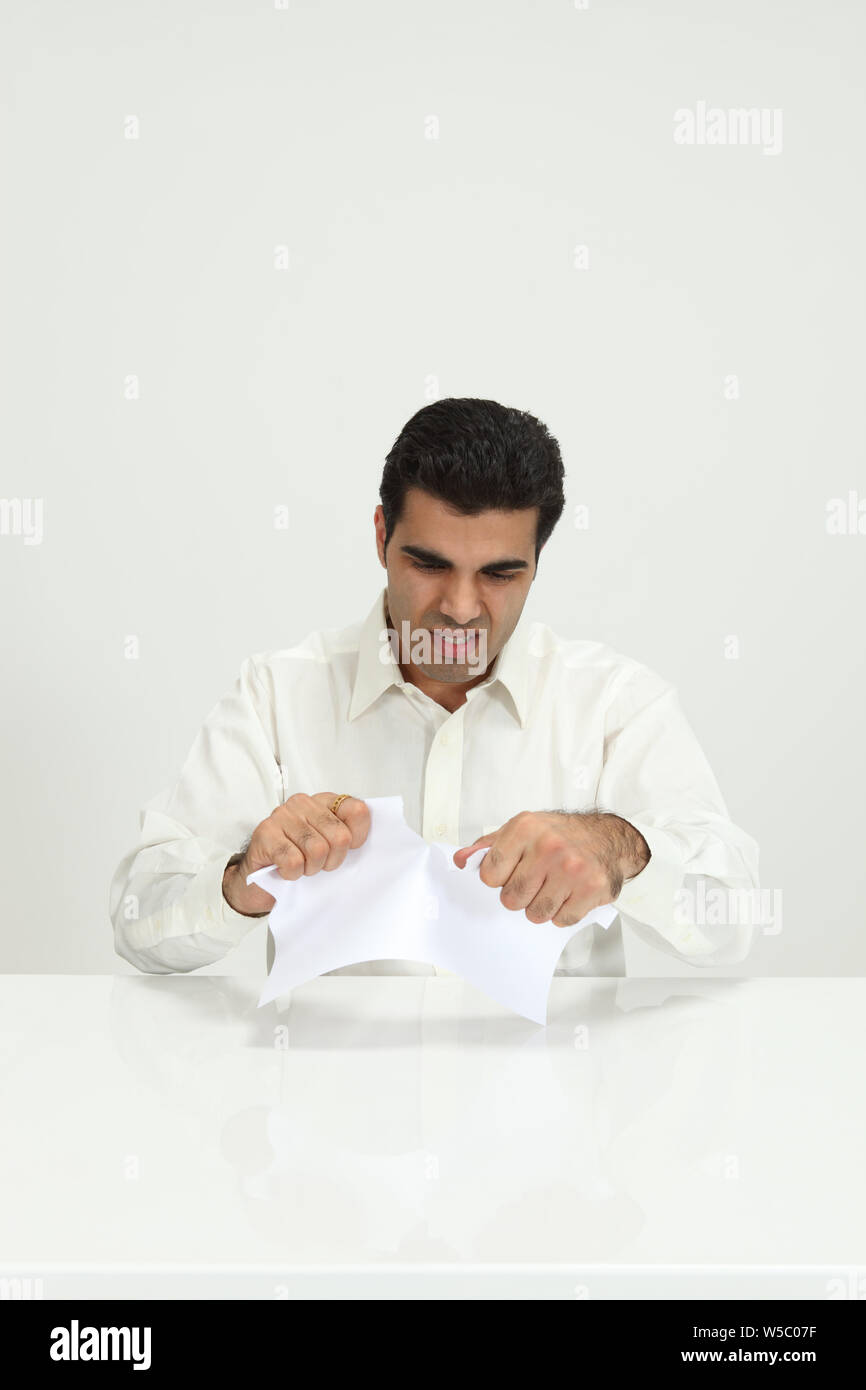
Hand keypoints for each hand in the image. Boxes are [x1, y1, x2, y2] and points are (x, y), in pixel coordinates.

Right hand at [222, 792, 369, 915]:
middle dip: (332, 860)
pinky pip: (293, 861)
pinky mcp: (265, 833)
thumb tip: (377, 846)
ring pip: (317, 850)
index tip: (348, 849)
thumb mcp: (329, 846)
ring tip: (301, 866)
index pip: (357, 811)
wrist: (258, 879)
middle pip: (340, 837)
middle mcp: (303, 803)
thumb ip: (349, 836)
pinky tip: (286, 870)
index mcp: (324, 801)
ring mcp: (283, 815)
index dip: (358, 837)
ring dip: (310, 868)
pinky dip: (293, 874)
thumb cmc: (298, 859)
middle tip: (319, 864)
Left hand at [452, 809, 648, 927]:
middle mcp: (550, 847)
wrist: (608, 838)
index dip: (496, 880)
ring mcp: (573, 869)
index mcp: (526, 828)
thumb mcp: (521, 829)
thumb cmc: (560, 835)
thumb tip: (460, 861)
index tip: (507, 874)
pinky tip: (569, 894)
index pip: (490, 875)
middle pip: (511, 900)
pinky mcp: (593, 889)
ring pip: (536, 914)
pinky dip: (563, 913)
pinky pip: (561, 920)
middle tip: (534, 882)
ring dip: (541, 907)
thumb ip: (488, 847)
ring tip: (552, 888)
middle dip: (519, 896)